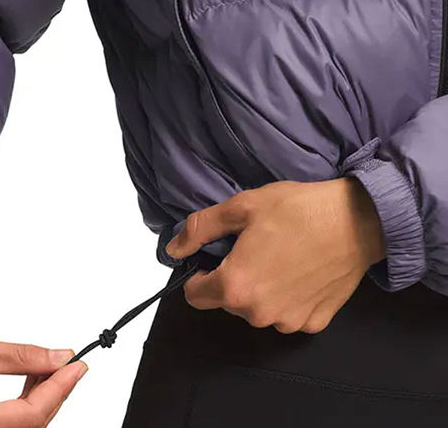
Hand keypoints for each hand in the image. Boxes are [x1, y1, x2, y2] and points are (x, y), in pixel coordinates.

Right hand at [0, 328, 86, 427]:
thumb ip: (21, 356)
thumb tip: (59, 357)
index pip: (28, 415)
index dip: (58, 390)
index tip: (76, 367)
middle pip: (30, 426)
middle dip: (54, 394)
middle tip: (68, 365)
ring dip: (42, 400)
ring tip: (48, 368)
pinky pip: (11, 427)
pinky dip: (28, 406)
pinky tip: (33, 382)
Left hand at [165, 177, 385, 333]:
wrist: (357, 222)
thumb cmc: (296, 210)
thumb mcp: (241, 207)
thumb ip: (201, 229)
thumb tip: (174, 248)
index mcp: (236, 287)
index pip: (195, 296)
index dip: (199, 274)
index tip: (214, 256)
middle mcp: (260, 314)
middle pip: (228, 302)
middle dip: (232, 278)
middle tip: (253, 247)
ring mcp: (290, 322)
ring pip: (258, 310)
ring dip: (260, 290)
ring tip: (278, 256)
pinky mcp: (316, 323)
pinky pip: (288, 313)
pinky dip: (288, 297)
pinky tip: (300, 270)